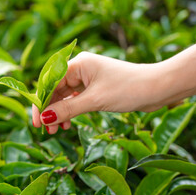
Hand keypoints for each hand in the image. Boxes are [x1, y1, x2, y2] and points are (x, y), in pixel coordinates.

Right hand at [32, 52, 160, 133]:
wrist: (158, 88)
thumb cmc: (128, 88)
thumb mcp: (95, 101)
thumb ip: (68, 109)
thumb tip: (45, 118)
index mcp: (79, 64)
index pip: (50, 82)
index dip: (41, 101)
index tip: (37, 121)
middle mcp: (81, 69)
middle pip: (56, 89)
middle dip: (50, 109)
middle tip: (46, 129)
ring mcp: (88, 78)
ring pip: (65, 95)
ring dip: (60, 112)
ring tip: (57, 130)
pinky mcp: (95, 88)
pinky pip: (76, 99)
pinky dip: (71, 111)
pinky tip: (68, 123)